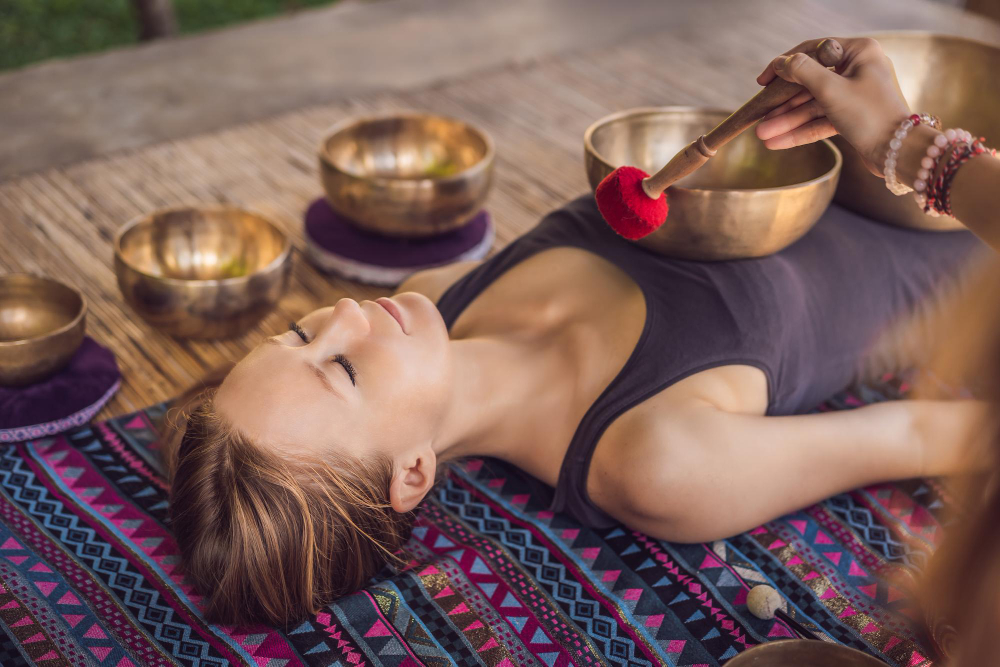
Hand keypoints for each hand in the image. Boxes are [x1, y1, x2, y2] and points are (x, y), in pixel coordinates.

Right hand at [755, 37, 911, 175]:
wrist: (898, 153)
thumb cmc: (870, 115)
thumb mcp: (831, 89)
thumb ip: (802, 72)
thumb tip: (781, 63)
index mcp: (859, 53)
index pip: (812, 51)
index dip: (784, 66)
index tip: (762, 82)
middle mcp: (857, 70)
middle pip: (809, 83)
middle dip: (783, 104)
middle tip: (759, 116)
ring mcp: (854, 95)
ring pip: (812, 105)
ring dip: (787, 121)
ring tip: (762, 135)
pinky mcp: (851, 117)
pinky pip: (820, 121)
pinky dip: (800, 131)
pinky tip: (777, 143)